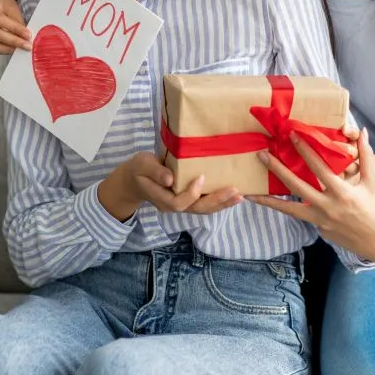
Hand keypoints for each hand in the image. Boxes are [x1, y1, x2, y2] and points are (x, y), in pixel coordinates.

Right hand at [0, 0, 31, 53]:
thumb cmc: (3, 4)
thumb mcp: (12, 8)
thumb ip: (17, 22)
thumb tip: (25, 38)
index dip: (14, 29)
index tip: (28, 35)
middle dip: (12, 41)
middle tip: (26, 45)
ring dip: (6, 48)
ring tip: (19, 49)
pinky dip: (0, 50)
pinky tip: (10, 49)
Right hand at [99, 152, 244, 221]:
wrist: (135, 179)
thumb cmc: (139, 169)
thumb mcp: (142, 164)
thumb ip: (155, 171)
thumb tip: (171, 179)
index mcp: (161, 198)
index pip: (178, 203)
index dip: (191, 193)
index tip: (202, 177)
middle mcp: (173, 206)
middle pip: (196, 209)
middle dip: (216, 201)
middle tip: (235, 191)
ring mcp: (181, 205)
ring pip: (203, 209)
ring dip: (222, 204)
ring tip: (240, 196)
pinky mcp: (188, 201)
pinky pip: (205, 205)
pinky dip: (220, 201)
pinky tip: (233, 195)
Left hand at [248, 129, 374, 262]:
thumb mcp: (374, 183)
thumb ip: (366, 157)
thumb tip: (363, 133)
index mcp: (343, 193)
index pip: (319, 168)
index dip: (306, 151)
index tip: (293, 136)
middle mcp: (328, 207)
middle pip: (297, 186)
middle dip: (278, 170)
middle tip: (262, 155)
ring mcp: (320, 221)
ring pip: (289, 210)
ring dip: (268, 200)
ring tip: (250, 192)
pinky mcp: (317, 229)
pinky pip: (298, 216)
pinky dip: (283, 209)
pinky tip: (268, 203)